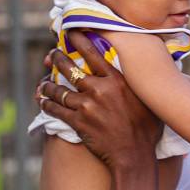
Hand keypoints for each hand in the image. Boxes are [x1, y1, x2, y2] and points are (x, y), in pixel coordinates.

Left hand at [37, 30, 162, 171]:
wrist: (135, 156)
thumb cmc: (147, 129)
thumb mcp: (146, 99)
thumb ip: (136, 83)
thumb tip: (141, 71)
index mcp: (117, 80)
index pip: (93, 53)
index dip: (79, 40)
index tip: (70, 33)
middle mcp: (100, 89)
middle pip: (71, 68)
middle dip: (58, 59)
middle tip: (52, 55)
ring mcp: (87, 106)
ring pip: (59, 89)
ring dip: (48, 85)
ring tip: (44, 83)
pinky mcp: (78, 122)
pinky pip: (56, 109)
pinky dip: (47, 104)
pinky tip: (42, 100)